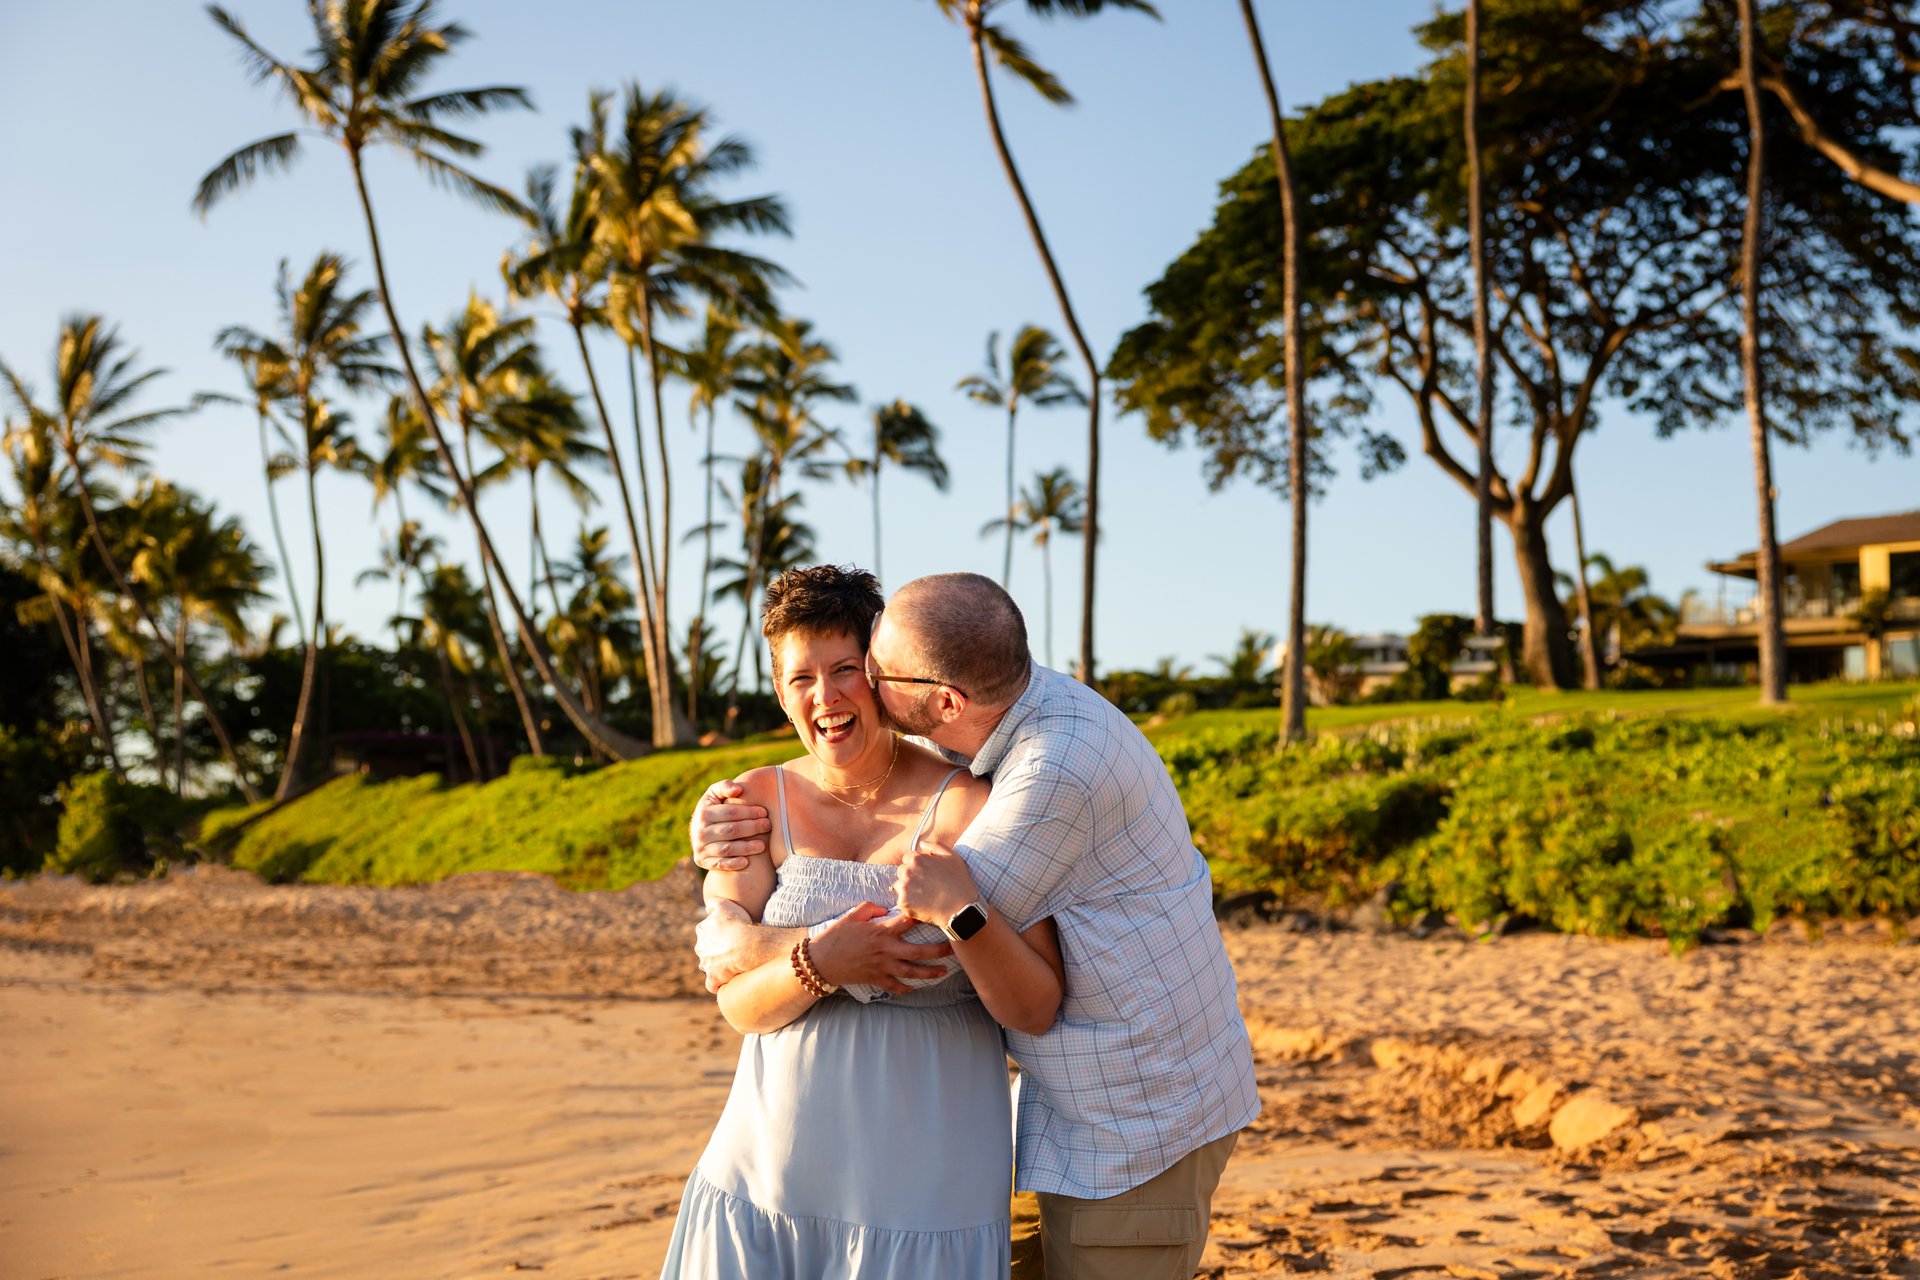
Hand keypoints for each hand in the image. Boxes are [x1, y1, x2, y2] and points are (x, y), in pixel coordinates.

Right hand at [691, 779, 771, 871]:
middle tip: (768, 826)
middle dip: (752, 828)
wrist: (700, 831)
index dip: (749, 812)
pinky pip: (719, 864)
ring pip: (727, 848)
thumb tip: (738, 790)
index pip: (730, 812)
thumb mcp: (715, 794)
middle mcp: (699, 831)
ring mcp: (700, 847)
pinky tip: (747, 862)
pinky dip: (733, 864)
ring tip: (763, 845)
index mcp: (703, 812)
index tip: (764, 812)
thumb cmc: (715, 808)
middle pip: (731, 830)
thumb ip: (724, 786)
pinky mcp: (701, 861)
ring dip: (746, 847)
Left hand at [695, 898, 757, 992]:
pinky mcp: (713, 979)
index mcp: (702, 931)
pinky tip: (726, 981)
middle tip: (732, 949)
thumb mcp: (725, 905)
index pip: (705, 932)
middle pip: (705, 950)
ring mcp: (706, 964)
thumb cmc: (738, 924)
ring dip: (716, 966)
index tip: (729, 935)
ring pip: (708, 966)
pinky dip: (717, 984)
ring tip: (732, 964)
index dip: (717, 933)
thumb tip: (708, 907)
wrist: (746, 946)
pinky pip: (712, 985)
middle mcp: (700, 948)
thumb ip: (714, 903)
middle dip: (715, 950)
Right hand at [809, 901, 954, 994]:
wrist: (821, 961)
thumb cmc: (836, 935)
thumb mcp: (852, 915)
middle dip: (939, 951)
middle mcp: (885, 950)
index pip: (908, 922)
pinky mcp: (876, 979)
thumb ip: (872, 908)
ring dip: (930, 973)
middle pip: (918, 952)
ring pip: (912, 972)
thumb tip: (887, 908)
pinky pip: (896, 986)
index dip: (924, 916)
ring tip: (944, 972)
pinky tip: (915, 987)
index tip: (938, 913)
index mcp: (881, 931)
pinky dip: (906, 988)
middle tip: (954, 947)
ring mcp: (882, 967)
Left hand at [893, 840, 982, 931]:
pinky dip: (909, 902)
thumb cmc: (958, 882)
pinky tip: (922, 904)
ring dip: (907, 889)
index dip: (917, 865)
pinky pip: (901, 900)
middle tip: (925, 885)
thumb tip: (922, 843)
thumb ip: (935, 846)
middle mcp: (907, 871)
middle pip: (901, 871)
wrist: (960, 908)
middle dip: (910, 876)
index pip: (907, 858)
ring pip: (899, 885)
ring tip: (923, 895)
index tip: (925, 873)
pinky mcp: (903, 903)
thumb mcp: (952, 857)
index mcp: (917, 859)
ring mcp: (904, 888)